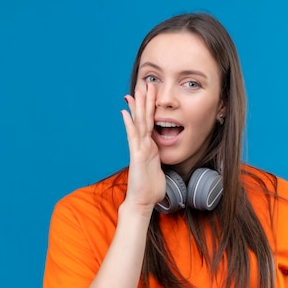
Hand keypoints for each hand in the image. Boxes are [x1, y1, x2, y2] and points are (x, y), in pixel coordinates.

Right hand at [121, 84, 166, 214]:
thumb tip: (161, 161)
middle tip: (145, 84)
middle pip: (144, 119)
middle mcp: (143, 146)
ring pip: (139, 124)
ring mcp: (139, 150)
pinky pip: (133, 137)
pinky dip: (129, 124)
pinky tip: (125, 113)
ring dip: (138, 107)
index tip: (150, 95)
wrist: (142, 203)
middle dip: (144, 101)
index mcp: (150, 148)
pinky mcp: (137, 156)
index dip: (150, 109)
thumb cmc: (150, 190)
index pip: (150, 124)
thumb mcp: (159, 171)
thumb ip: (159, 163)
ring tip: (135, 92)